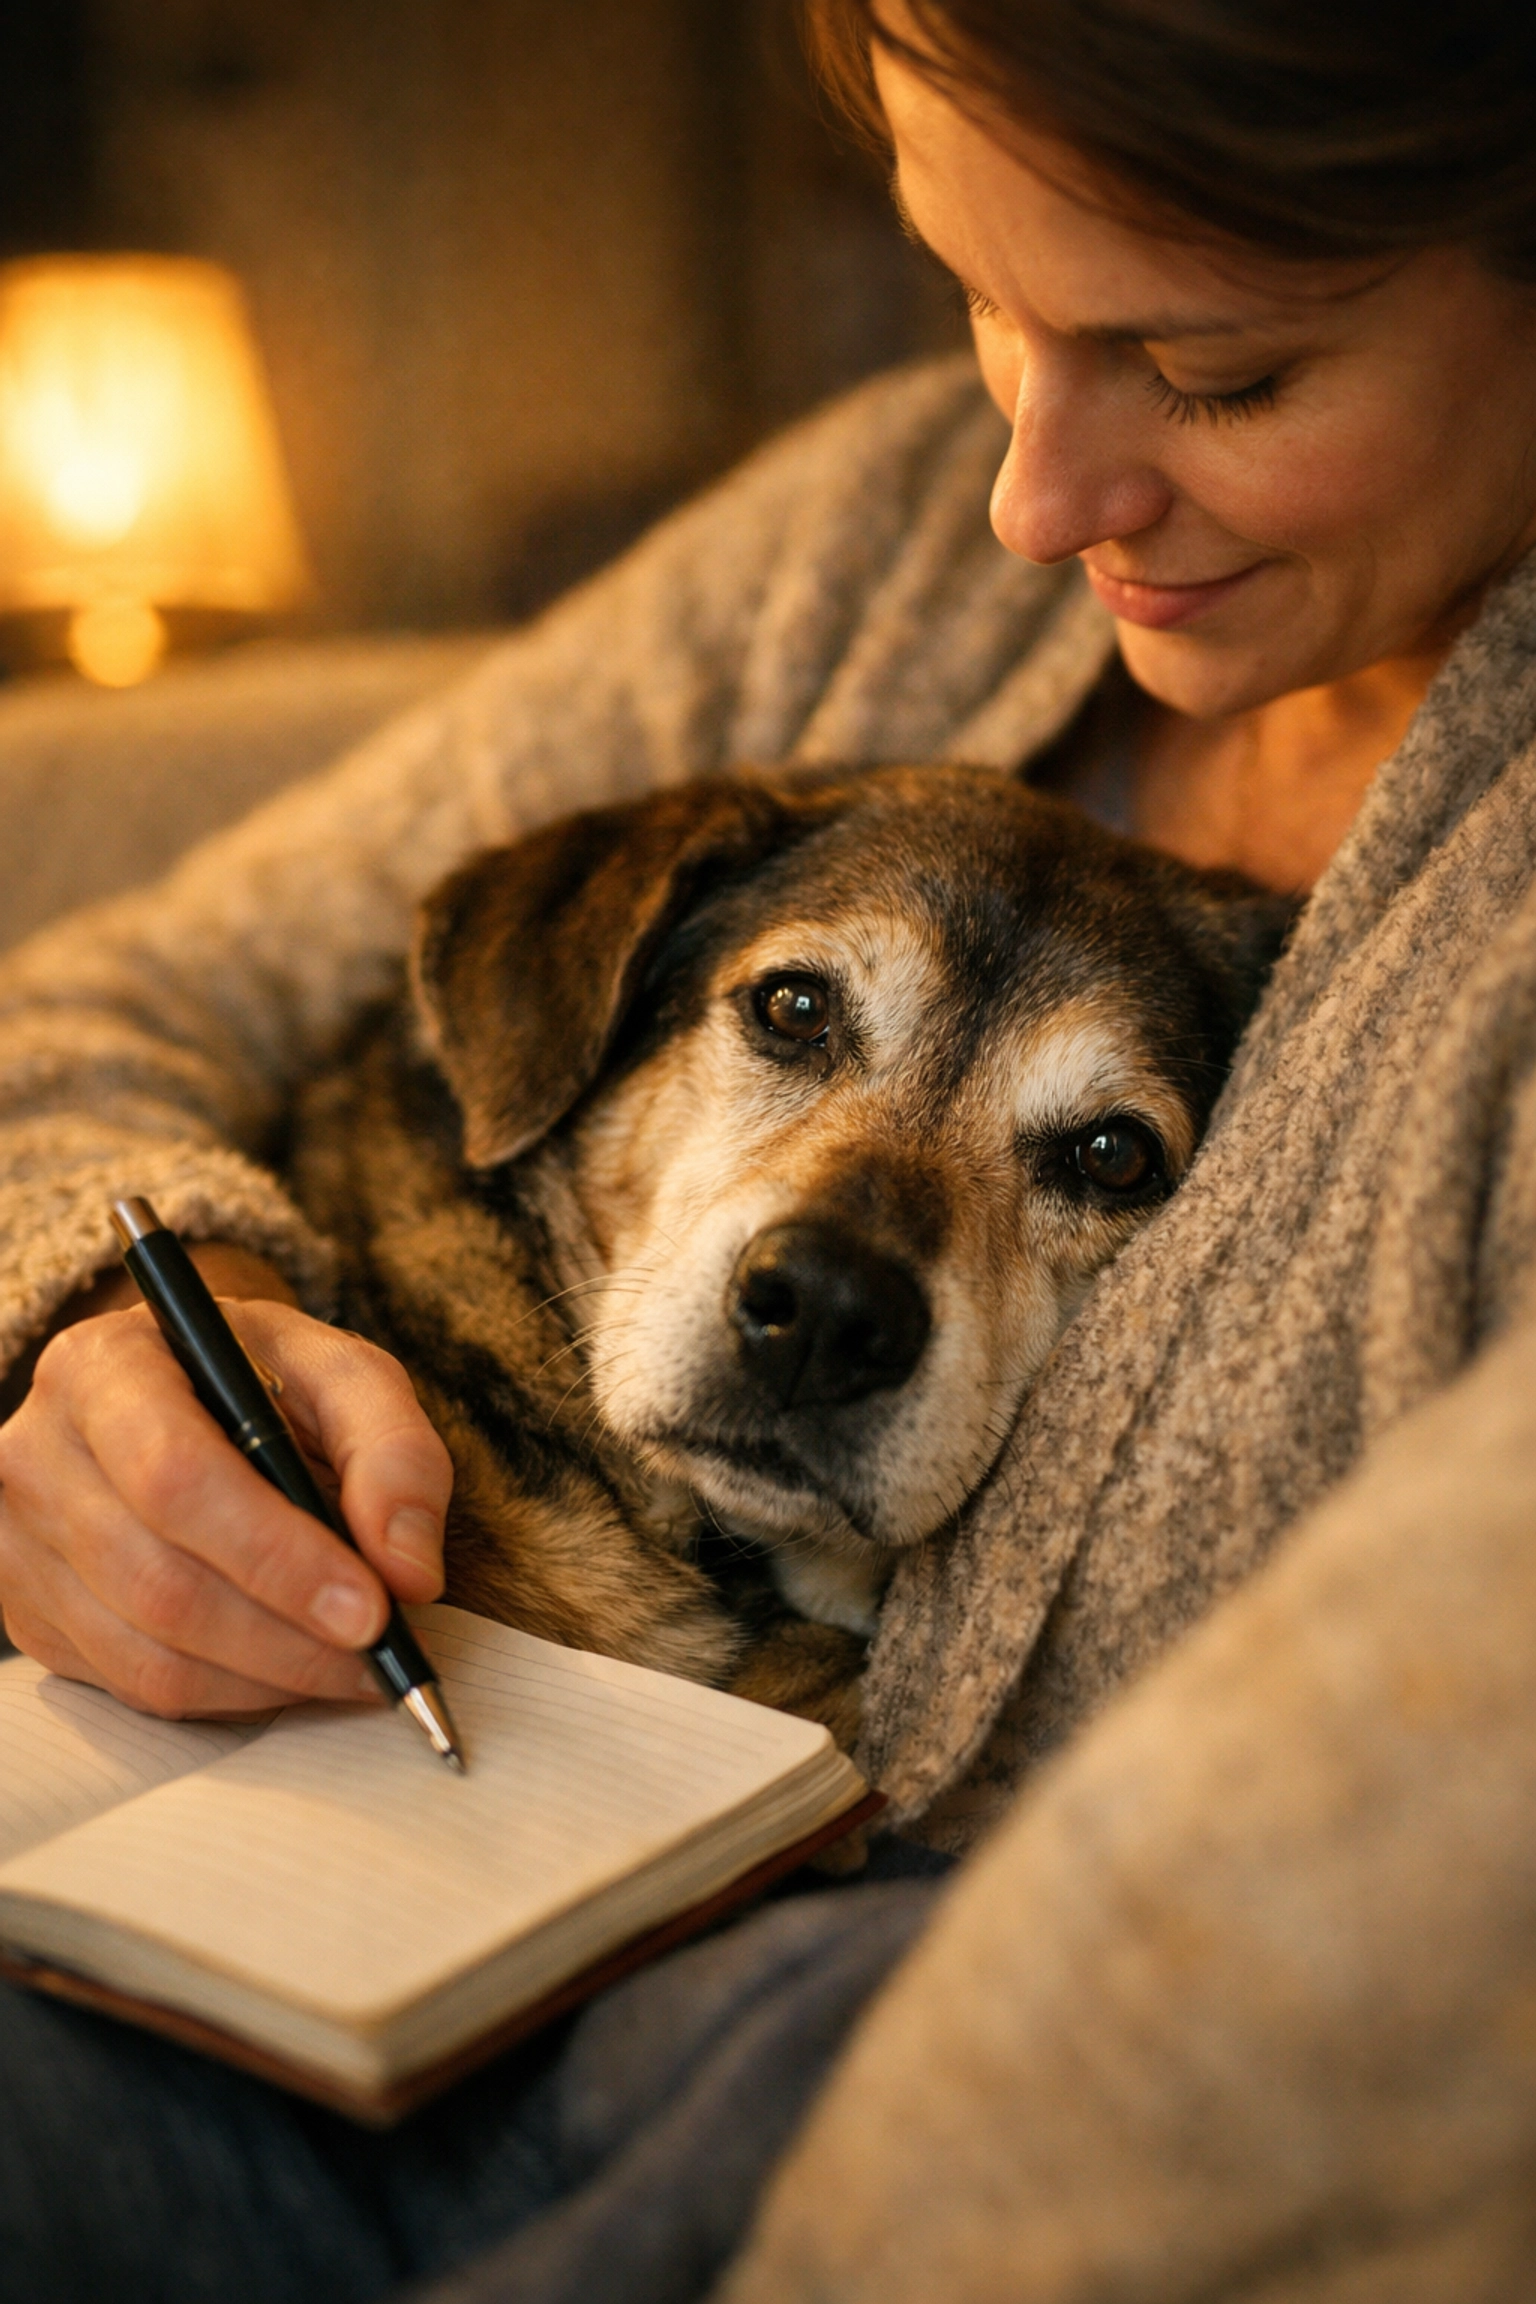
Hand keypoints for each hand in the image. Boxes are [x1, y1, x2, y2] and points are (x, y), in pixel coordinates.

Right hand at [0, 1251, 452, 1717]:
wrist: (183, 1394)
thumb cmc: (264, 1381)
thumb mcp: (342, 1376)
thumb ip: (394, 1453)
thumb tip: (410, 1573)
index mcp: (106, 1366)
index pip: (176, 1477)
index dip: (278, 1556)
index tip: (372, 1607)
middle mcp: (39, 1454)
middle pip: (160, 1582)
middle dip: (289, 1637)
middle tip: (381, 1654)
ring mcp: (20, 1543)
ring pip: (148, 1656)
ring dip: (270, 1678)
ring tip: (353, 1665)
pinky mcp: (31, 1615)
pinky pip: (135, 1689)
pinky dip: (231, 1695)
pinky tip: (290, 1666)